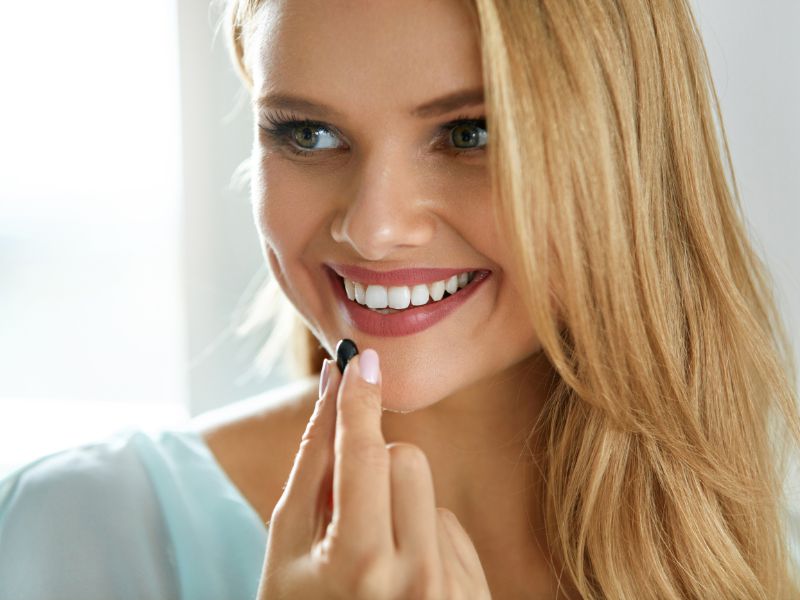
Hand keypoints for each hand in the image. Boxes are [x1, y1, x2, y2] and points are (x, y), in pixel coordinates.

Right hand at [256, 349, 492, 599]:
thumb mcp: (287, 546)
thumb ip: (312, 463)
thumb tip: (331, 386)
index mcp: (358, 563)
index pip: (364, 453)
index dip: (358, 401)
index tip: (361, 359)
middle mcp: (415, 578)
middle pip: (406, 456)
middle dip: (373, 466)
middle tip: (346, 510)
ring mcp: (451, 591)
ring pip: (428, 487)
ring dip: (398, 504)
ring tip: (372, 556)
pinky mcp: (474, 594)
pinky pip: (450, 524)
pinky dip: (423, 536)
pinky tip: (401, 577)